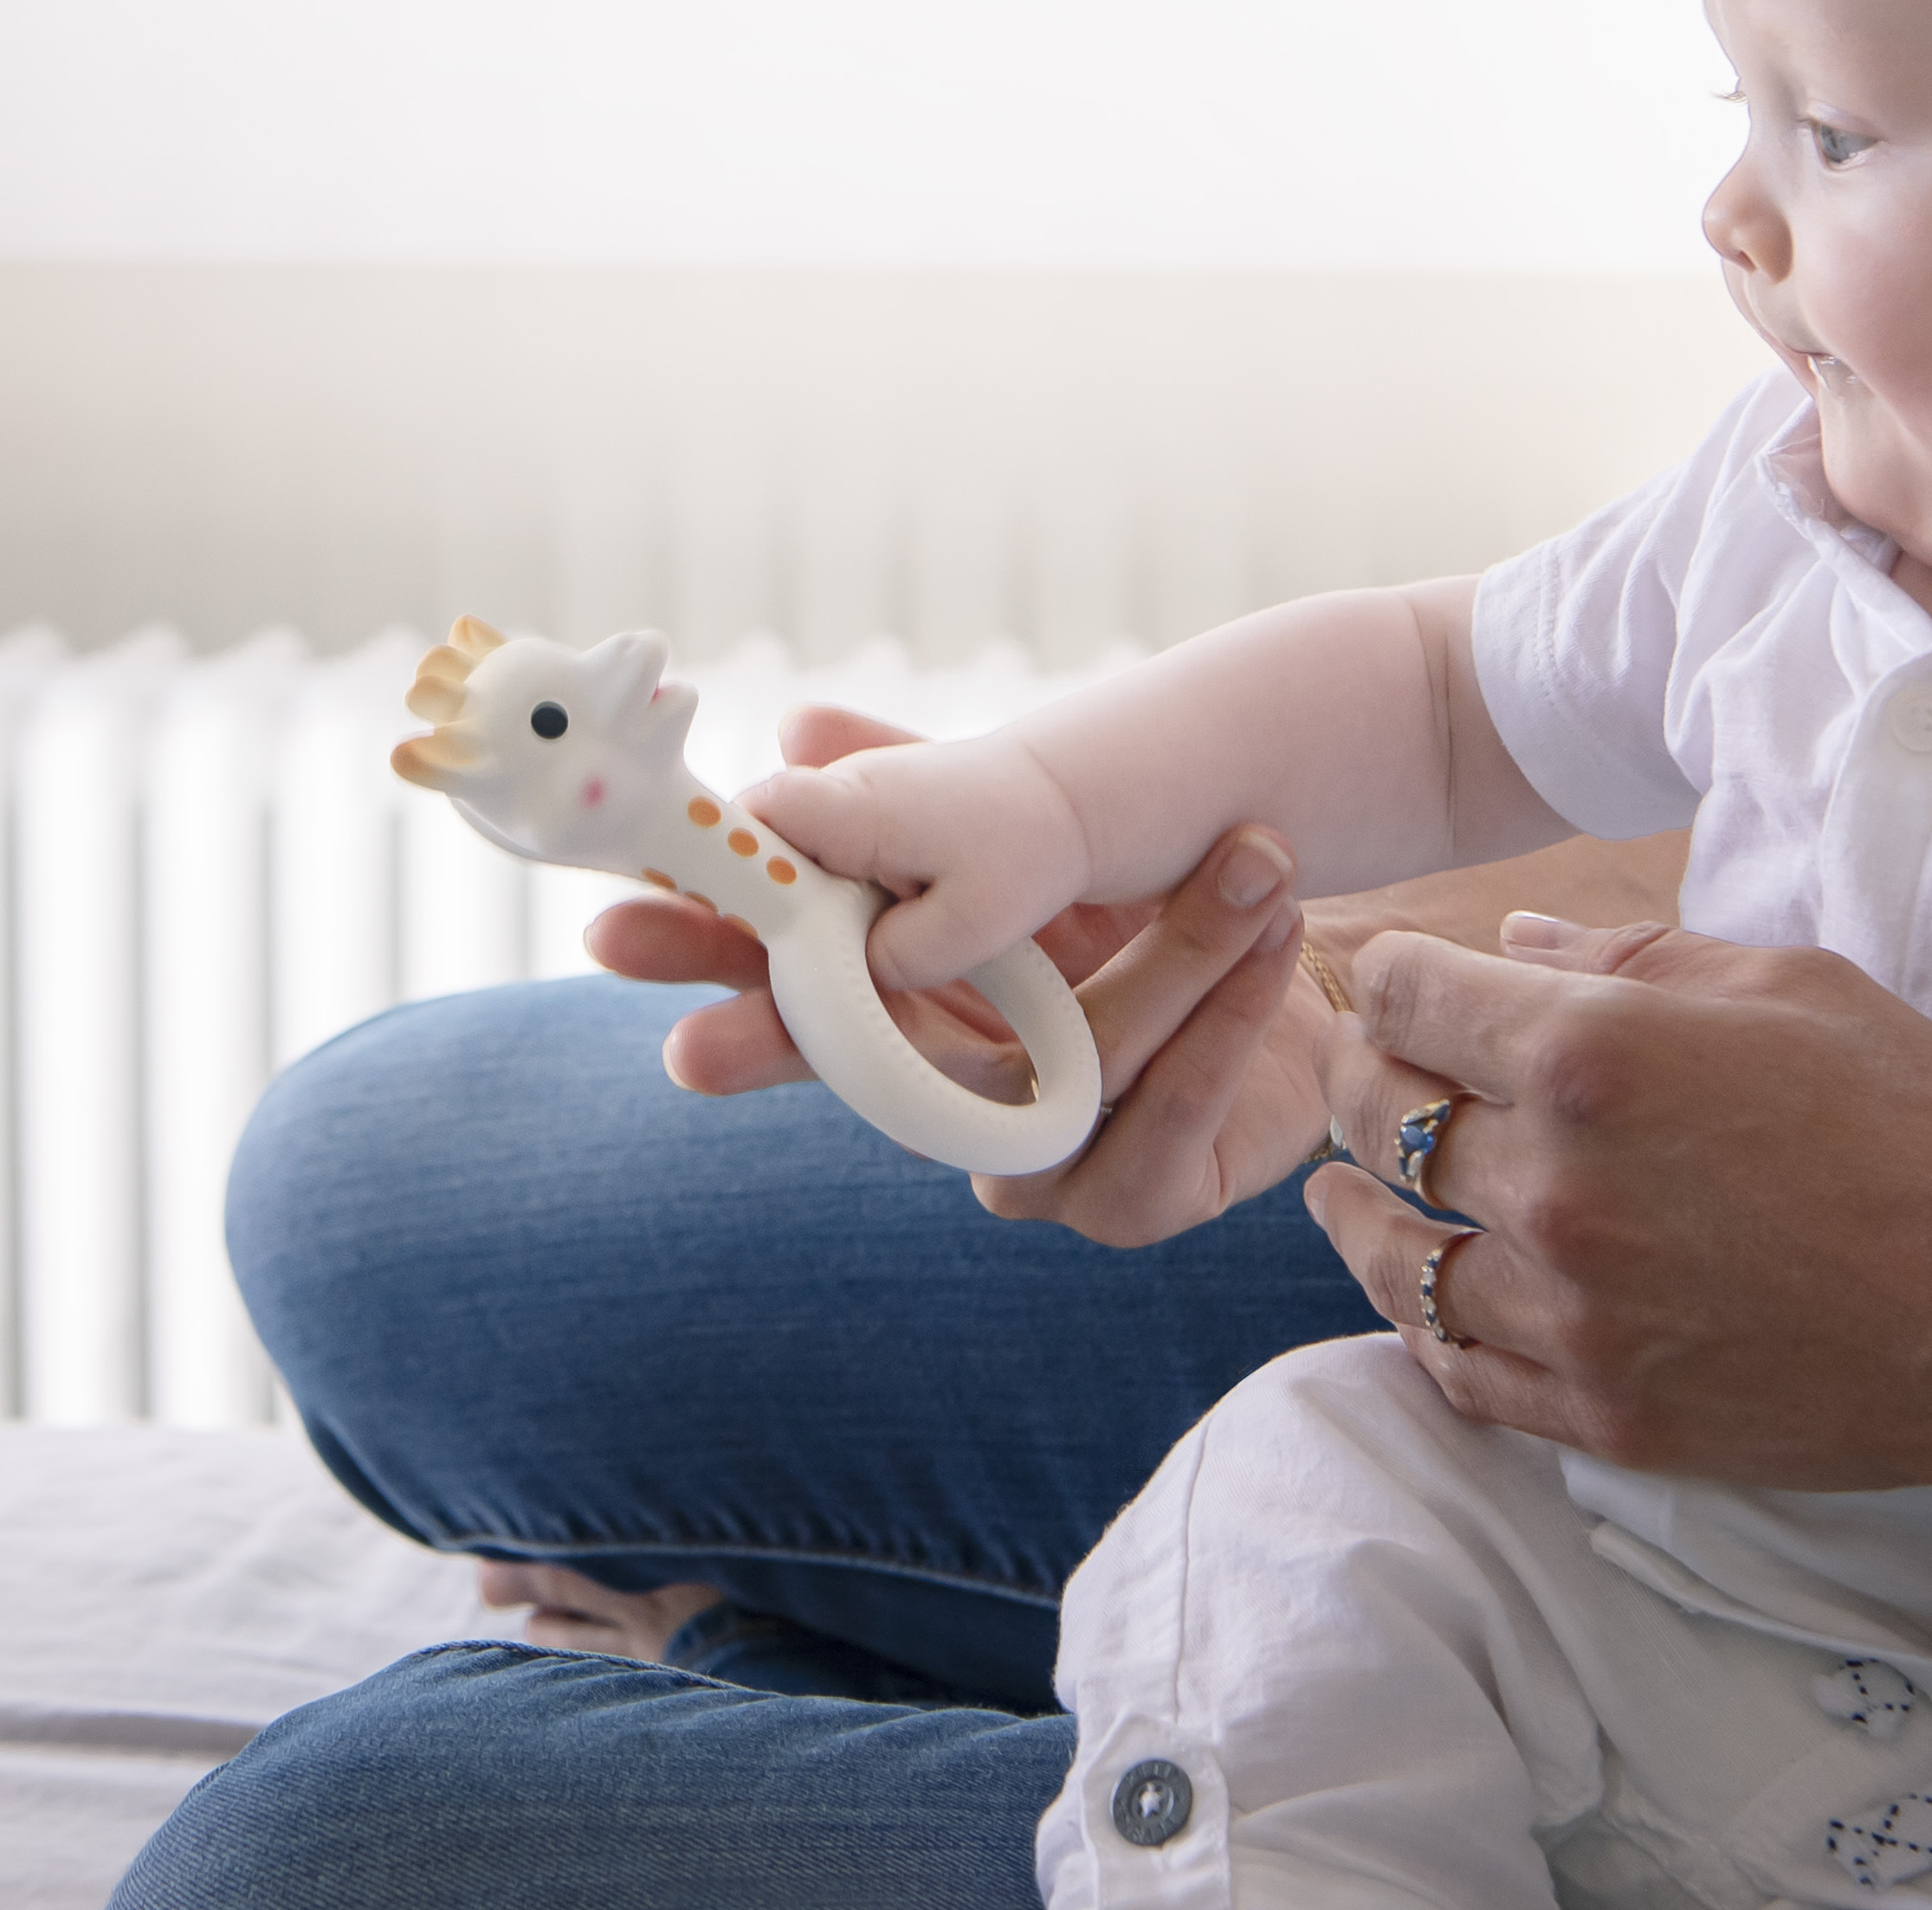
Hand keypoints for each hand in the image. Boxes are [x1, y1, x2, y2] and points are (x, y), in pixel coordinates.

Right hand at [583, 707, 1331, 1236]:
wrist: (1319, 971)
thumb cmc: (1165, 899)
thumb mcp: (1041, 826)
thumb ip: (912, 788)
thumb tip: (792, 733)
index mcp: (919, 1002)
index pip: (788, 985)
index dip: (704, 956)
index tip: (612, 924)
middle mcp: (959, 1096)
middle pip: (864, 1075)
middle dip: (787, 1039)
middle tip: (692, 1040)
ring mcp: (1038, 1164)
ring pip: (1061, 1074)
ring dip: (1164, 958)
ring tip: (1248, 858)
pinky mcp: (1140, 1198)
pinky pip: (1164, 1116)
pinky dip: (1223, 1016)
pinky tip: (1269, 937)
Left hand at [1294, 912, 1931, 1492]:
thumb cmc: (1926, 1126)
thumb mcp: (1793, 985)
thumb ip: (1630, 952)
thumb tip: (1511, 938)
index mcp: (1591, 1054)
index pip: (1406, 993)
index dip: (1389, 972)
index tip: (1395, 977)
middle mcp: (1553, 1183)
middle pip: (1374, 1116)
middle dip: (1357, 1078)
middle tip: (1357, 1072)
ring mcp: (1571, 1312)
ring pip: (1391, 1257)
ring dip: (1355, 1214)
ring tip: (1339, 1195)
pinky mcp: (1603, 1412)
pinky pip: (1459, 1368)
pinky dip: (1423, 1325)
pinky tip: (1418, 1298)